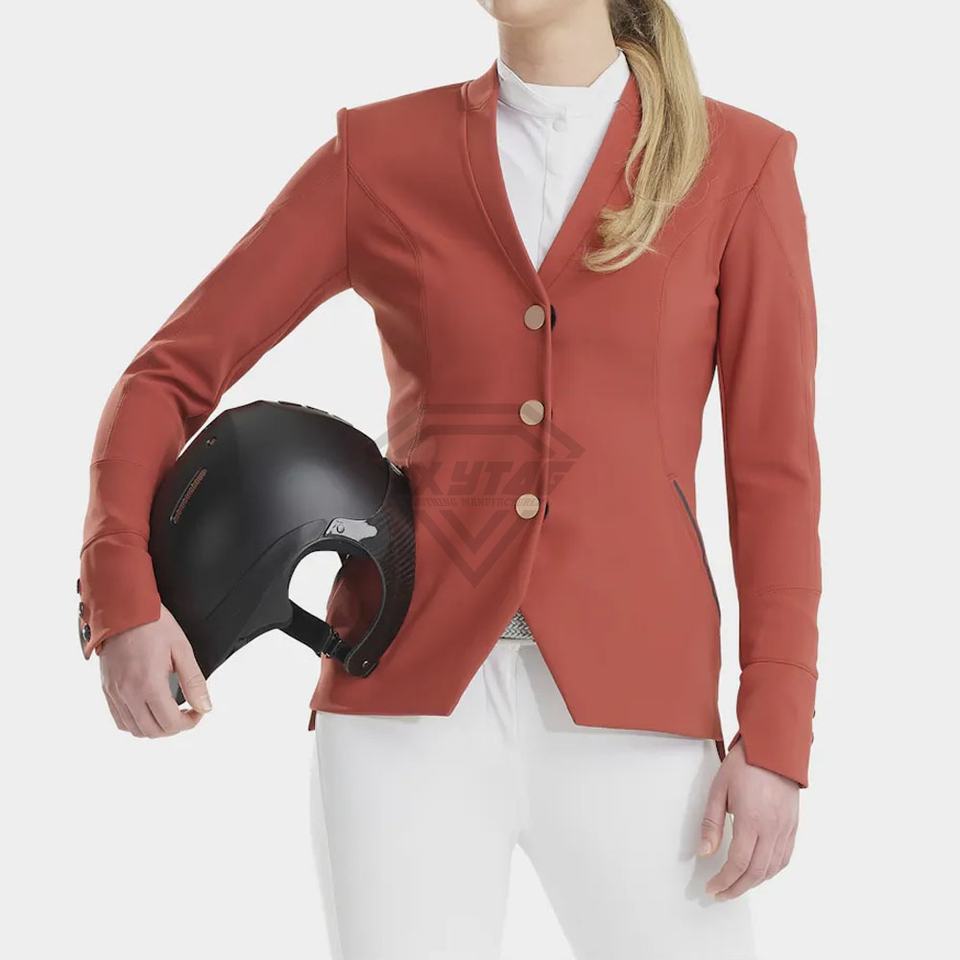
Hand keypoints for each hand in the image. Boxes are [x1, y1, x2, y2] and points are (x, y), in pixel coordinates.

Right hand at [99, 604, 211, 736]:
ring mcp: (114, 693)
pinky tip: (148, 711)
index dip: (190, 723)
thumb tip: (205, 707)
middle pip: (153, 731)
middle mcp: (128, 693)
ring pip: (135, 730)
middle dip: (175, 727)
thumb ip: (194, 682)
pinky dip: (136, 724)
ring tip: (169, 712)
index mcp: (149, 684)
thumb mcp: (182, 650)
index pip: (170, 723)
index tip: (198, 711)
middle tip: (187, 712)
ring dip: (155, 728)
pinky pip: (119, 720)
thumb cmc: (154, 625)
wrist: (123, 609)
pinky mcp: (107, 690)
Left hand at [699, 739, 798, 899]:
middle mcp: (772, 829)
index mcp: (751, 820)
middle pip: (756, 873)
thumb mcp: (718, 789)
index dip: (724, 881)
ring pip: (772, 869)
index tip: (712, 888)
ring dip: (754, 883)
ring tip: (736, 885)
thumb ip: (711, 824)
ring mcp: (785, 829)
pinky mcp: (793, 826)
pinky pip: (784, 858)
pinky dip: (771, 871)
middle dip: (736, 888)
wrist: (774, 748)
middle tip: (721, 894)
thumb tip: (705, 851)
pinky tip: (759, 871)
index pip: (737, 863)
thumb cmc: (744, 764)